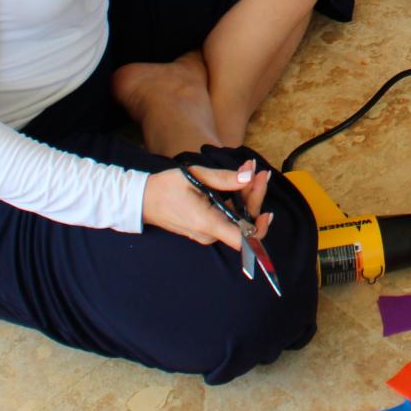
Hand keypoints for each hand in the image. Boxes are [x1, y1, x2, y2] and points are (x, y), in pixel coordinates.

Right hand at [142, 162, 274, 251]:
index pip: (242, 239)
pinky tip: (240, 180)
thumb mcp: (195, 176)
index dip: (260, 230)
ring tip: (250, 170)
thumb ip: (224, 178)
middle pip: (244, 221)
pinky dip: (237, 199)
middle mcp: (210, 232)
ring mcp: (208, 231)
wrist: (142, 199)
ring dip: (248, 195)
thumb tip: (249, 176)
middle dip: (255, 196)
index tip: (268, 212)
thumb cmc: (165, 187)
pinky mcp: (207, 226)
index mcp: (207, 223)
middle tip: (258, 171)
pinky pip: (228, 216)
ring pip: (238, 217)